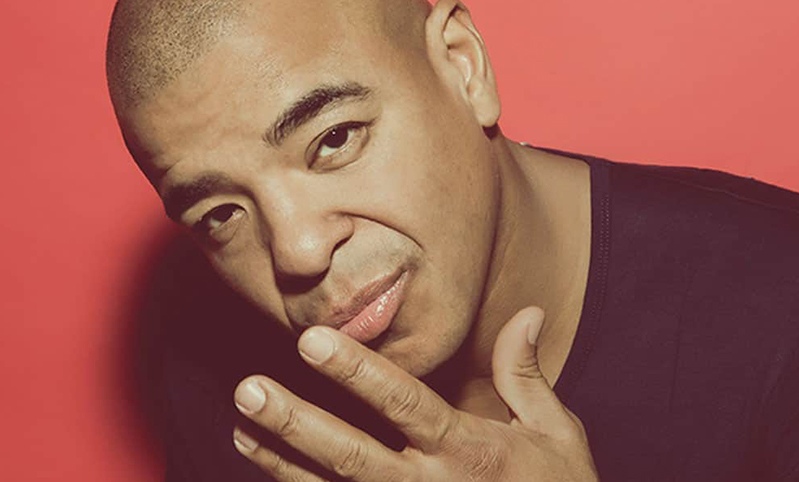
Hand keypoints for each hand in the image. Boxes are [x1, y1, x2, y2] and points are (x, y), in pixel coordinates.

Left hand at [231, 306, 599, 480]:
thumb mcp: (556, 435)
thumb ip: (526, 375)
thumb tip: (527, 311)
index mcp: (469, 451)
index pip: (404, 404)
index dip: (358, 371)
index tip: (312, 341)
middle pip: (352, 457)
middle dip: (296, 423)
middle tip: (248, 391)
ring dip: (283, 464)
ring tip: (242, 431)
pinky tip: (268, 471)